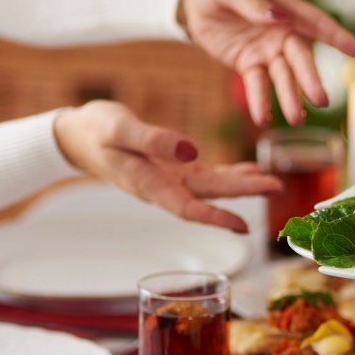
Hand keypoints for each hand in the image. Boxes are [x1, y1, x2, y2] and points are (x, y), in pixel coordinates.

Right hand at [53, 100, 282, 232]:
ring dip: (243, 185)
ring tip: (273, 182)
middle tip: (277, 188)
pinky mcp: (173, 168)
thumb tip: (192, 151)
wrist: (78, 135)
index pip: (187, 207)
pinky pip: (207, 175)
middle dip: (244, 194)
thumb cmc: (94, 130)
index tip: (243, 224)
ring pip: (213, 187)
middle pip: (209, 195)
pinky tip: (250, 171)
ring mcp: (170, 180)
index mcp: (147, 184)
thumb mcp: (119, 129)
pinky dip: (229, 173)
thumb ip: (153, 140)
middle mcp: (163, 187)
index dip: (216, 217)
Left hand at [179, 0, 354, 126]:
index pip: (316, 22)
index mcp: (283, 7)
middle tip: (321, 100)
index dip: (339, 37)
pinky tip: (262, 118)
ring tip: (296, 120)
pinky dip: (259, 101)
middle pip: (300, 58)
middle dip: (310, 79)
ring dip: (289, 97)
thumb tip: (276, 18)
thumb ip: (251, 2)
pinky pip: (256, 85)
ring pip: (282, 77)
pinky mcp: (248, 64)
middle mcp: (281, 31)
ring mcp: (266, 50)